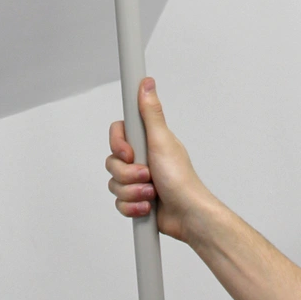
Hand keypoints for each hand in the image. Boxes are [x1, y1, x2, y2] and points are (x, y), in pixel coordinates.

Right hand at [105, 77, 213, 243]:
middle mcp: (141, 158)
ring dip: (133, 191)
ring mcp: (138, 180)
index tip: (129, 153)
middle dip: (128, 174)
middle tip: (147, 174)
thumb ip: (150, 112)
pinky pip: (119, 202)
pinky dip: (132, 207)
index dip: (118, 145)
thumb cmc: (181, 180)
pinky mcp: (136, 199)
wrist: (188, 216)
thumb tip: (146, 83)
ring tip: (151, 192)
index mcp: (146, 141)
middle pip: (112, 161)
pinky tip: (147, 206)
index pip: (118, 133)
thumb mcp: (161, 141)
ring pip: (114, 183)